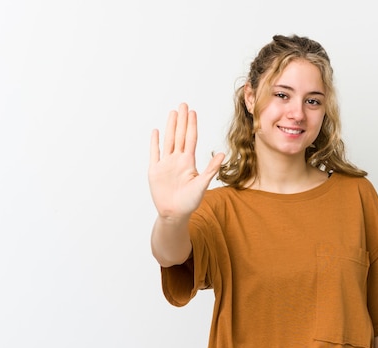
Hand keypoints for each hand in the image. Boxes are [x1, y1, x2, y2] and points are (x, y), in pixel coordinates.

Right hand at [148, 103, 224, 220]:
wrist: (175, 213)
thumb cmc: (190, 201)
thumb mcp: (202, 184)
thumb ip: (211, 169)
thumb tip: (222, 154)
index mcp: (188, 162)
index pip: (190, 139)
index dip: (191, 125)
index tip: (192, 112)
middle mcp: (177, 160)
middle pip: (179, 136)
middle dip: (181, 120)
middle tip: (183, 105)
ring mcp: (165, 164)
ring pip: (168, 141)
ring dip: (170, 127)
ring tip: (172, 113)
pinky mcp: (155, 171)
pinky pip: (154, 153)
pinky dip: (155, 143)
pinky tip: (156, 131)